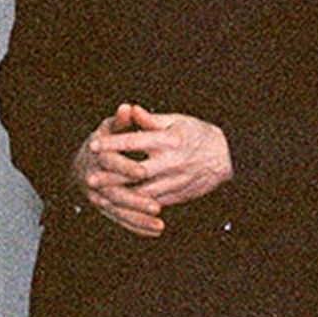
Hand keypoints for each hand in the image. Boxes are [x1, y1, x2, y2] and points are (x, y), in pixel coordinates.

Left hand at [79, 102, 233, 222]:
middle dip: (111, 176)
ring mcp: (174, 181)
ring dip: (120, 196)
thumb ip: (151, 120)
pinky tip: (121, 206)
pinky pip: (154, 203)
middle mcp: (170, 162)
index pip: (134, 141)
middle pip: (135, 171)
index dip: (112, 143)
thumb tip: (130, 110)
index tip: (94, 145)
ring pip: (143, 192)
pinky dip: (136, 206)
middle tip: (90, 178)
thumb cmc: (199, 135)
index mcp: (168, 140)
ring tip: (101, 196)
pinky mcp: (178, 195)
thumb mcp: (177, 121)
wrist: (227, 157)